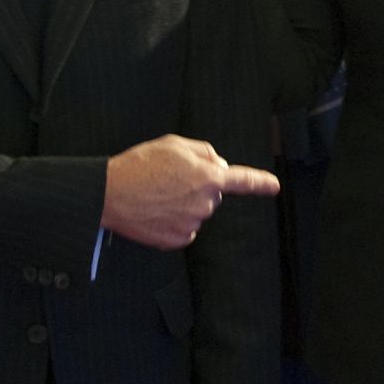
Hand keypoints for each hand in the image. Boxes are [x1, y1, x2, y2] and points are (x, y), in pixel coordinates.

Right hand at [102, 135, 278, 249]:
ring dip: (184, 204)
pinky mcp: (176, 239)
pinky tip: (155, 211)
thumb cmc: (140, 165)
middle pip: (212, 195)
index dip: (260, 183)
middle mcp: (205, 203)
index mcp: (208, 177)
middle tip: (169, 180)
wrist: (109, 193)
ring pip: (197, 212)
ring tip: (157, 194)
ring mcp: (191, 223)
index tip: (274, 186)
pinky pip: (185, 229)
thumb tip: (218, 166)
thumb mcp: (174, 144)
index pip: (242, 181)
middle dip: (198, 187)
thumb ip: (204, 152)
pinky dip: (173, 221)